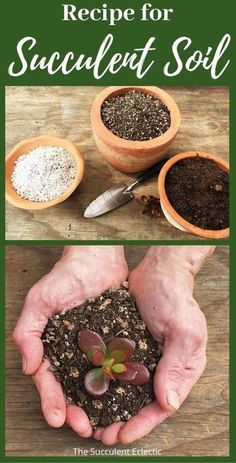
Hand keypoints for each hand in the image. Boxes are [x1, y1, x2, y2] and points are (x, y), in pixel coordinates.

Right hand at [13, 246, 127, 436]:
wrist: (97, 258)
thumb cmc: (65, 277)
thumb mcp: (39, 301)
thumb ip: (28, 333)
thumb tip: (29, 367)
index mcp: (53, 347)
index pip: (49, 381)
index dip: (51, 401)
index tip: (57, 418)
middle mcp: (74, 352)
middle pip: (73, 390)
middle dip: (77, 411)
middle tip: (84, 429)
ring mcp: (96, 349)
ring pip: (97, 385)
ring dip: (100, 407)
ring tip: (106, 425)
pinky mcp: (116, 342)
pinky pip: (118, 367)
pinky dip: (120, 385)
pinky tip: (126, 399)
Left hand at [93, 245, 214, 444]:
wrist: (159, 272)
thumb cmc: (176, 298)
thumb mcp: (184, 332)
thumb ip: (176, 366)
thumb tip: (169, 403)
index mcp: (181, 369)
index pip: (162, 406)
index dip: (142, 424)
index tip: (122, 435)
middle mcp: (162, 368)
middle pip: (141, 404)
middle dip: (122, 421)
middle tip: (100, 434)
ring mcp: (144, 358)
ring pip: (125, 391)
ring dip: (109, 406)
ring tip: (89, 418)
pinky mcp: (128, 346)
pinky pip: (115, 369)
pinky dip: (103, 382)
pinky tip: (88, 388)